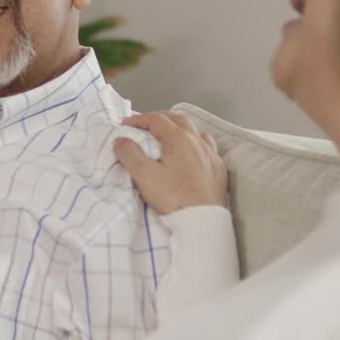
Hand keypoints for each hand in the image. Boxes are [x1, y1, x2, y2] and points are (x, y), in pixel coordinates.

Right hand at [113, 110, 227, 213]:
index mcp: (179, 139)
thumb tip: (121, 140)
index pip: (156, 120)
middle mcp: (198, 142)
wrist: (202, 220)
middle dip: (160, 118)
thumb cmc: (173, 198)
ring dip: (181, 128)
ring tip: (170, 135)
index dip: (139, 119)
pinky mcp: (219, 169)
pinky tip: (194, 153)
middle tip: (146, 124)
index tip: (126, 125)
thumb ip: (130, 154)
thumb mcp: (144, 176)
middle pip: (178, 119)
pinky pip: (209, 148)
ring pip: (197, 132)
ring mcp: (211, 155)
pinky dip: (197, 144)